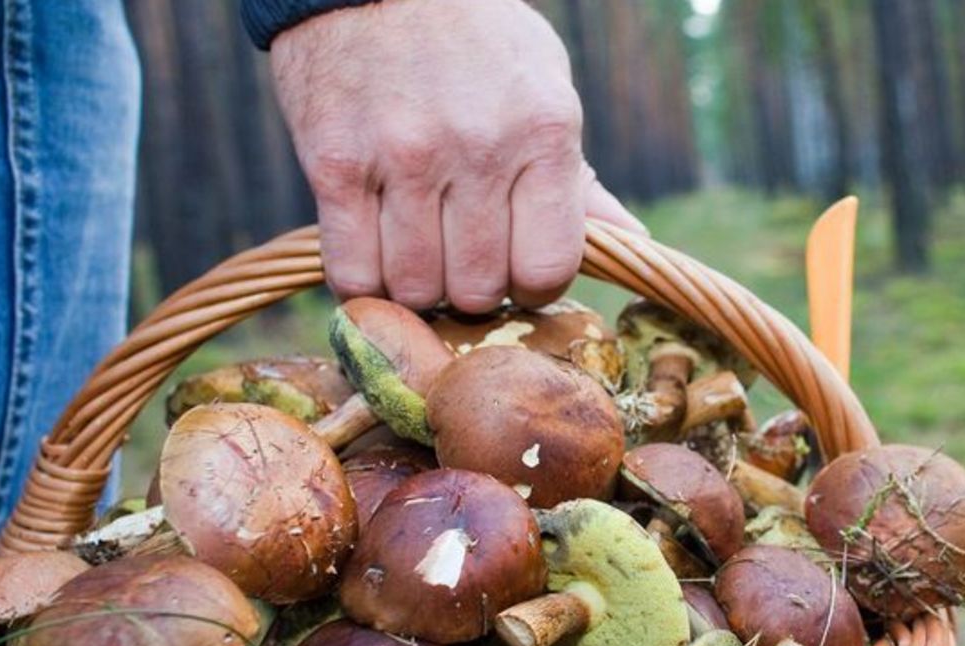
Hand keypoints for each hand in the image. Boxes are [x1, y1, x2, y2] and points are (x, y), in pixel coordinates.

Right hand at [270, 0, 645, 312]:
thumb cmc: (472, 38)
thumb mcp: (544, 88)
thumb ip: (578, 178)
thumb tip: (630, 243)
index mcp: (543, 131)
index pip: (548, 268)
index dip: (532, 286)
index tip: (514, 268)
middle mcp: (477, 148)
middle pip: (477, 288)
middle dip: (471, 288)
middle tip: (459, 256)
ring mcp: (402, 158)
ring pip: (414, 288)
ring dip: (416, 285)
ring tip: (416, 250)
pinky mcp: (334, 165)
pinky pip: (352, 271)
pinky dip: (363, 280)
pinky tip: (373, 252)